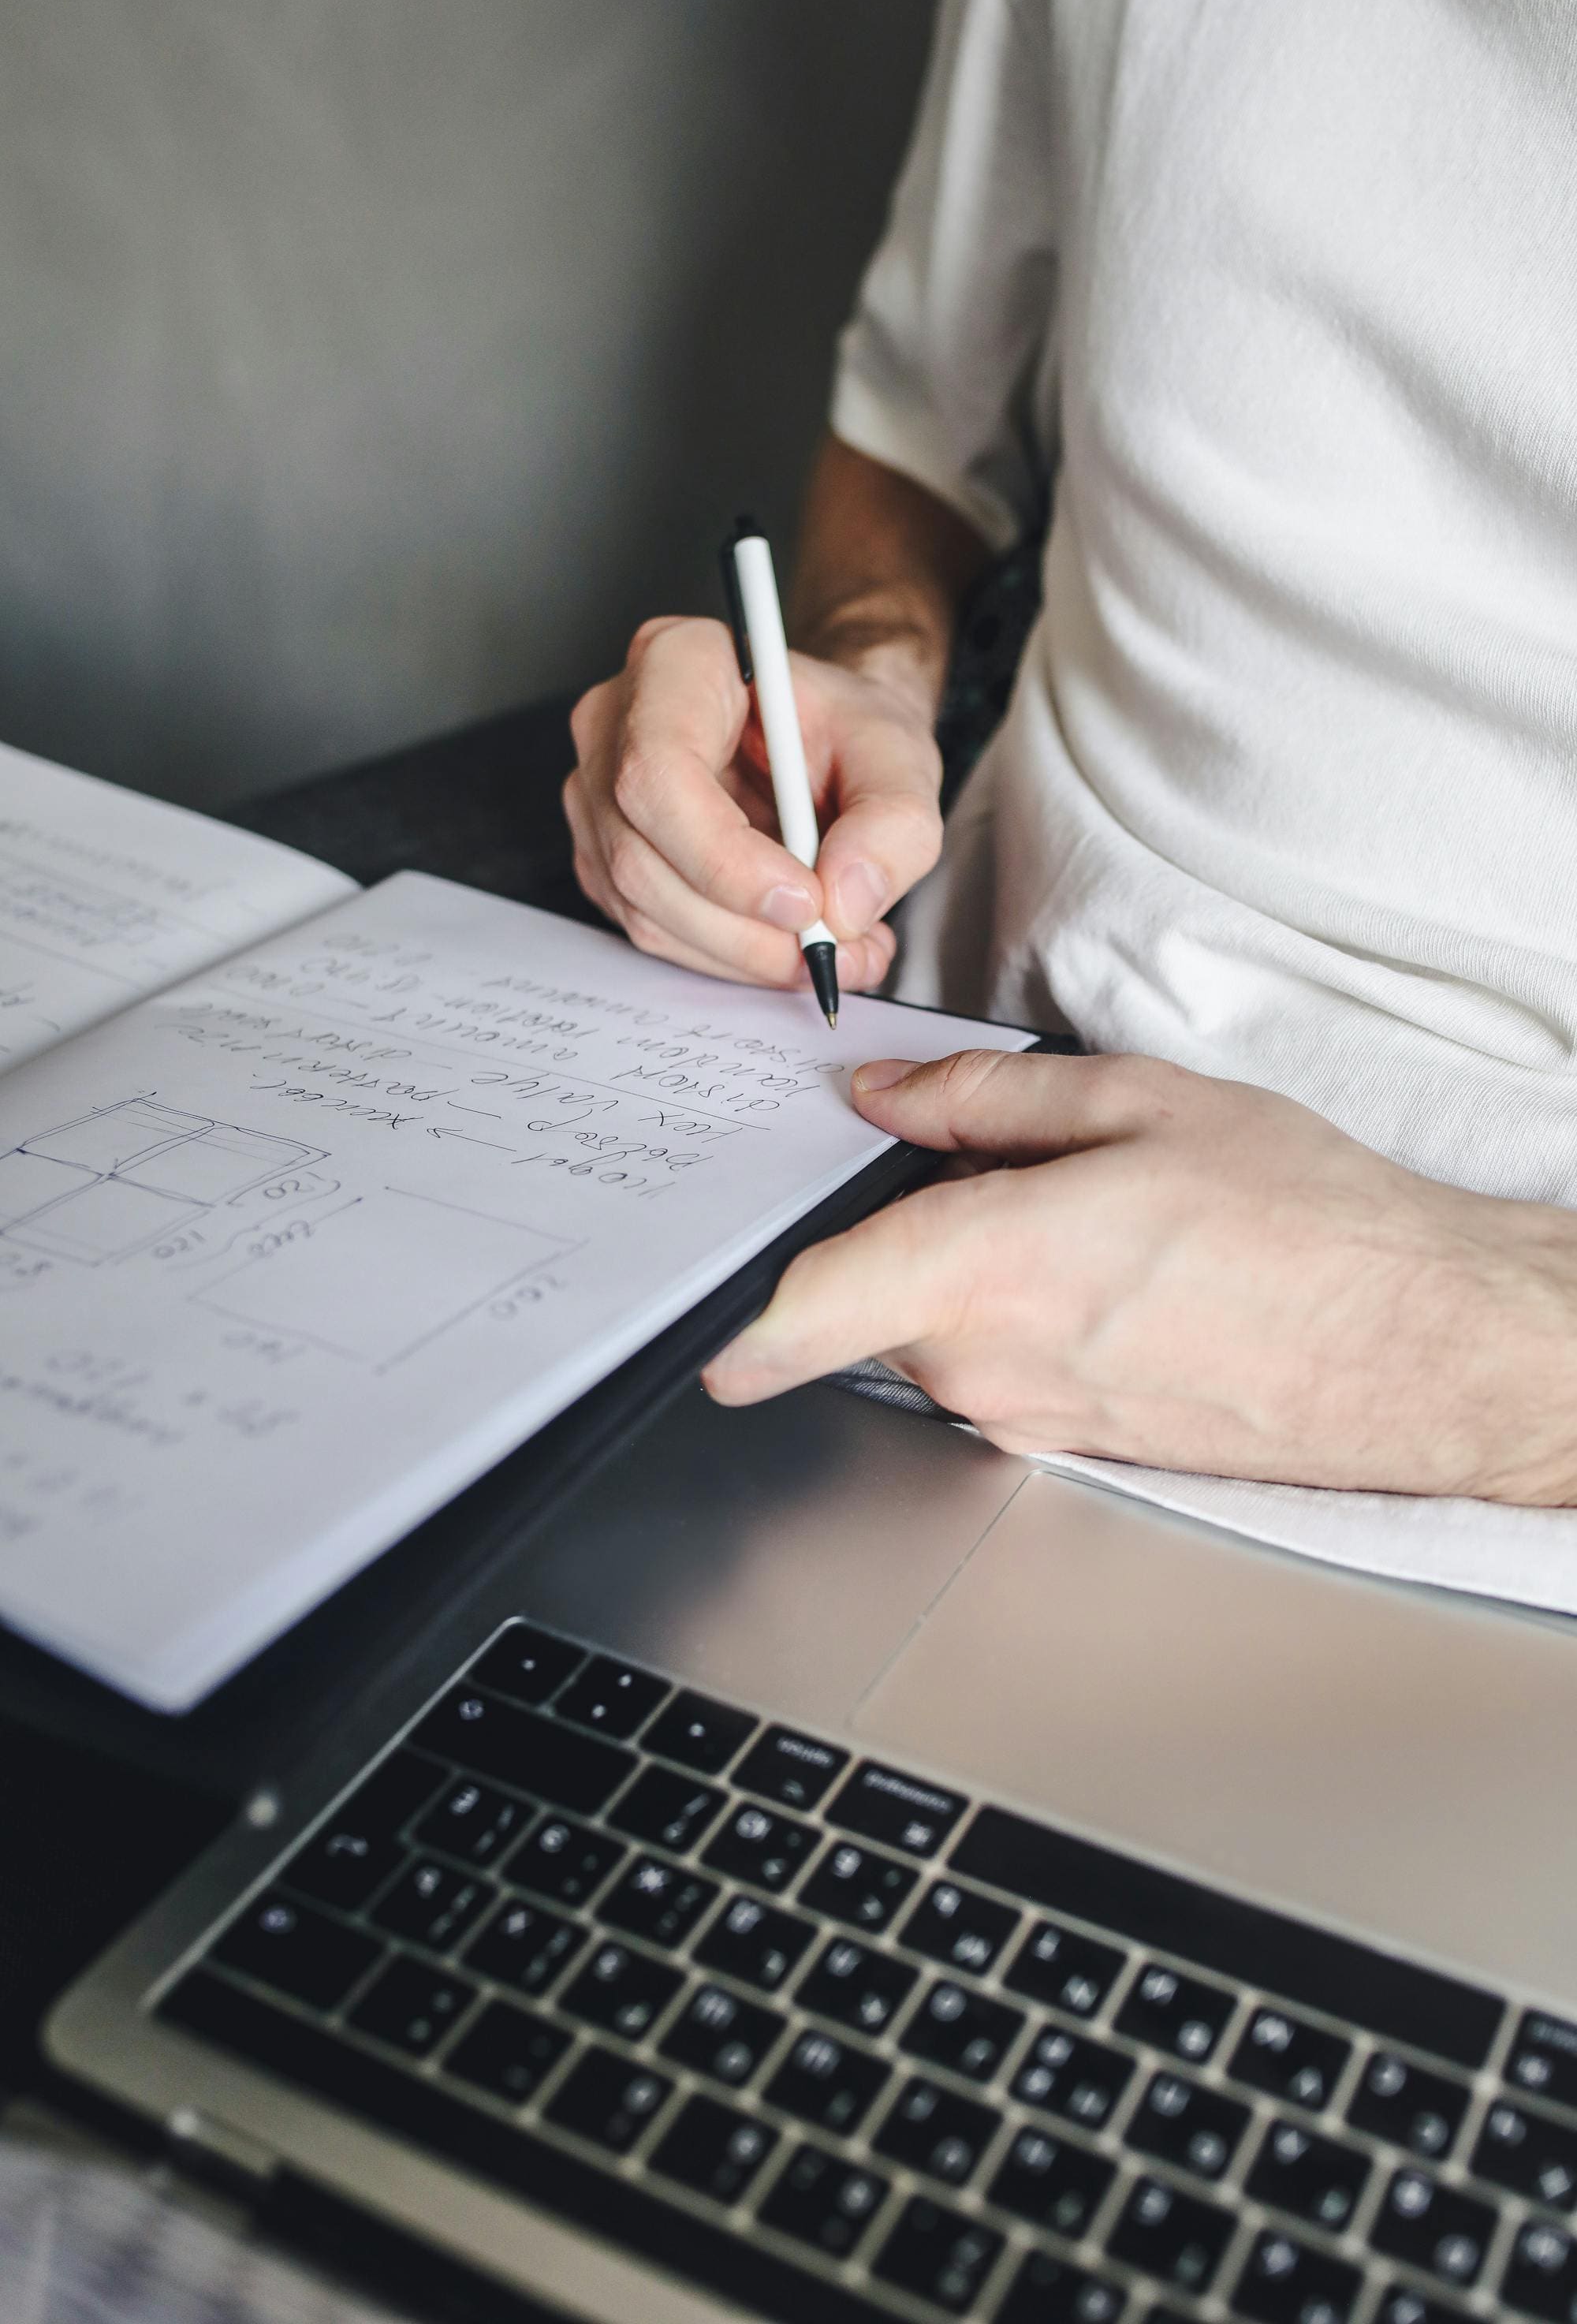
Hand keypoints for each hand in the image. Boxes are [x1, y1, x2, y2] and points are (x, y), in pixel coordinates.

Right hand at [564, 615, 942, 992]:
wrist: (826, 745)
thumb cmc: (847, 731)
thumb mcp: (901, 758)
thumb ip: (892, 824)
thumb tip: (845, 902)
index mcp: (676, 663)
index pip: (660, 772)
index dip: (725, 856)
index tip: (806, 901)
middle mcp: (615, 724)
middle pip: (641, 854)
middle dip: (742, 926)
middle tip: (831, 947)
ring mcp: (599, 793)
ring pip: (643, 905)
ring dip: (740, 952)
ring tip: (829, 951)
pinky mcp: (606, 854)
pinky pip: (650, 928)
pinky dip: (724, 955)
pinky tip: (784, 944)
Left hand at [704, 1049, 1576, 1503]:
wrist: (1421, 1350)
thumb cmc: (1308, 1224)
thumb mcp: (1143, 1103)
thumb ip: (985, 1100)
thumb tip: (886, 1096)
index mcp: (991, 1268)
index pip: (807, 1306)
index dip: (733, 1314)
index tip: (689, 1322)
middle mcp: (990, 1364)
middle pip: (869, 1298)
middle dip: (888, 1234)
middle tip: (969, 1162)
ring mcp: (1029, 1418)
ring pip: (933, 1334)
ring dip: (961, 1274)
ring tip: (1082, 1214)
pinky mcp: (1070, 1445)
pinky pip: (994, 1369)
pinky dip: (1013, 1316)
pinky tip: (1110, 1271)